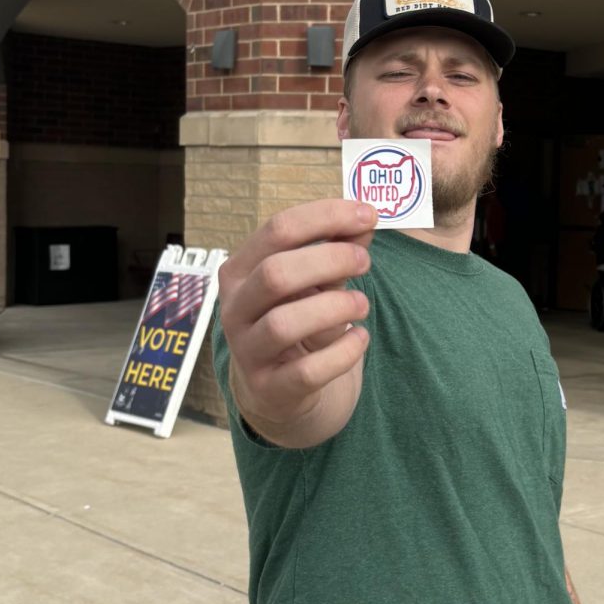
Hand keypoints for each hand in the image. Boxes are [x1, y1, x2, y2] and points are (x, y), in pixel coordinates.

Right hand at [217, 199, 375, 435]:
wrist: (278, 387)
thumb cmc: (297, 317)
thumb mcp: (314, 280)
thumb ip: (337, 248)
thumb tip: (366, 220)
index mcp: (240, 270)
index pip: (278, 229)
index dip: (326, 217)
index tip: (368, 215)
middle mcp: (234, 308)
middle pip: (275, 274)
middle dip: (329, 260)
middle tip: (365, 262)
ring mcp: (247, 350)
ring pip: (284, 324)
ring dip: (335, 308)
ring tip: (362, 304)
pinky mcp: (270, 388)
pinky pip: (308, 371)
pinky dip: (343, 352)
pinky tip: (360, 338)